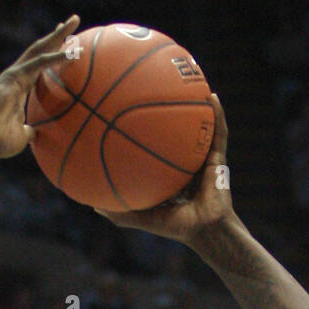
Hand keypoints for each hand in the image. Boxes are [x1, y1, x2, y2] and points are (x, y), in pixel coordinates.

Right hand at [0, 15, 79, 166]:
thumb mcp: (22, 137)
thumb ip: (30, 131)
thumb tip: (36, 134)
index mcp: (21, 88)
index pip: (41, 65)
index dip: (55, 53)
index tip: (70, 44)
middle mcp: (18, 77)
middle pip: (41, 50)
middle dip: (57, 35)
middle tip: (74, 21)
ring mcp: (14, 75)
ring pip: (39, 50)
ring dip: (57, 36)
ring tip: (73, 22)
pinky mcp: (13, 78)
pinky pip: (38, 65)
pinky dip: (54, 57)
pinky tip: (68, 52)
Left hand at [96, 94, 232, 243]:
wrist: (203, 231)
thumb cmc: (174, 227)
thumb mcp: (140, 217)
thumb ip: (117, 211)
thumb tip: (89, 205)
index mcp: (167, 171)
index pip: (154, 144)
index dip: (144, 127)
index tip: (129, 107)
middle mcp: (183, 160)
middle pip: (175, 128)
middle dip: (168, 104)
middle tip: (155, 81)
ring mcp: (201, 157)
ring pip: (199, 124)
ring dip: (197, 101)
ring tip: (191, 77)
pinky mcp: (218, 159)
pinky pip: (218, 133)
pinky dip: (218, 115)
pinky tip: (213, 97)